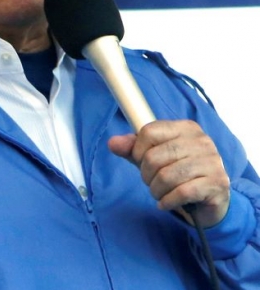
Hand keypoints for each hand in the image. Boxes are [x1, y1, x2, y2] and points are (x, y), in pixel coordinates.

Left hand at [108, 120, 230, 227]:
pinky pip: (182, 192)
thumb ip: (132, 149)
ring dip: (157, 190)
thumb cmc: (177, 174)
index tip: (141, 162)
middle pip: (154, 156)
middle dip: (146, 175)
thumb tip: (112, 143)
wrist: (207, 201)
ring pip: (167, 176)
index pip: (148, 132)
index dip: (137, 150)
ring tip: (160, 193)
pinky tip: (167, 203)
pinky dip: (168, 201)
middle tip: (152, 182)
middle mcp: (202, 141)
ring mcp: (213, 162)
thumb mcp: (152, 159)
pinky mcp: (218, 183)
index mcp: (186, 128)